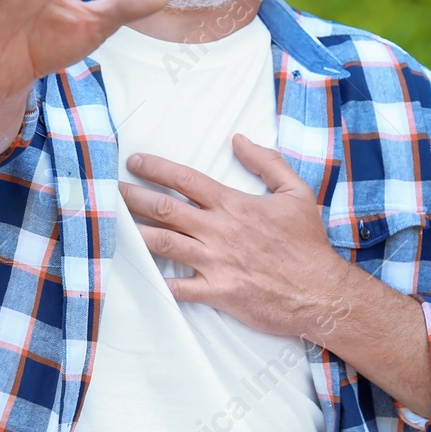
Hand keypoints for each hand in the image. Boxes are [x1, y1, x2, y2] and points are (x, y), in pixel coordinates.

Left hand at [118, 134, 352, 340]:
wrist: (320, 292)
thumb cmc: (307, 243)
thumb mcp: (296, 191)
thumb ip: (266, 161)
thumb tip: (239, 139)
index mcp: (234, 205)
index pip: (186, 180)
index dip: (157, 168)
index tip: (135, 162)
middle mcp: (219, 231)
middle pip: (166, 209)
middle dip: (133, 197)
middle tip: (110, 190)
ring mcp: (215, 263)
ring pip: (163, 244)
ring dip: (135, 233)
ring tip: (112, 225)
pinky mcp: (217, 292)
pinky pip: (179, 288)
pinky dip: (157, 282)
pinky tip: (137, 275)